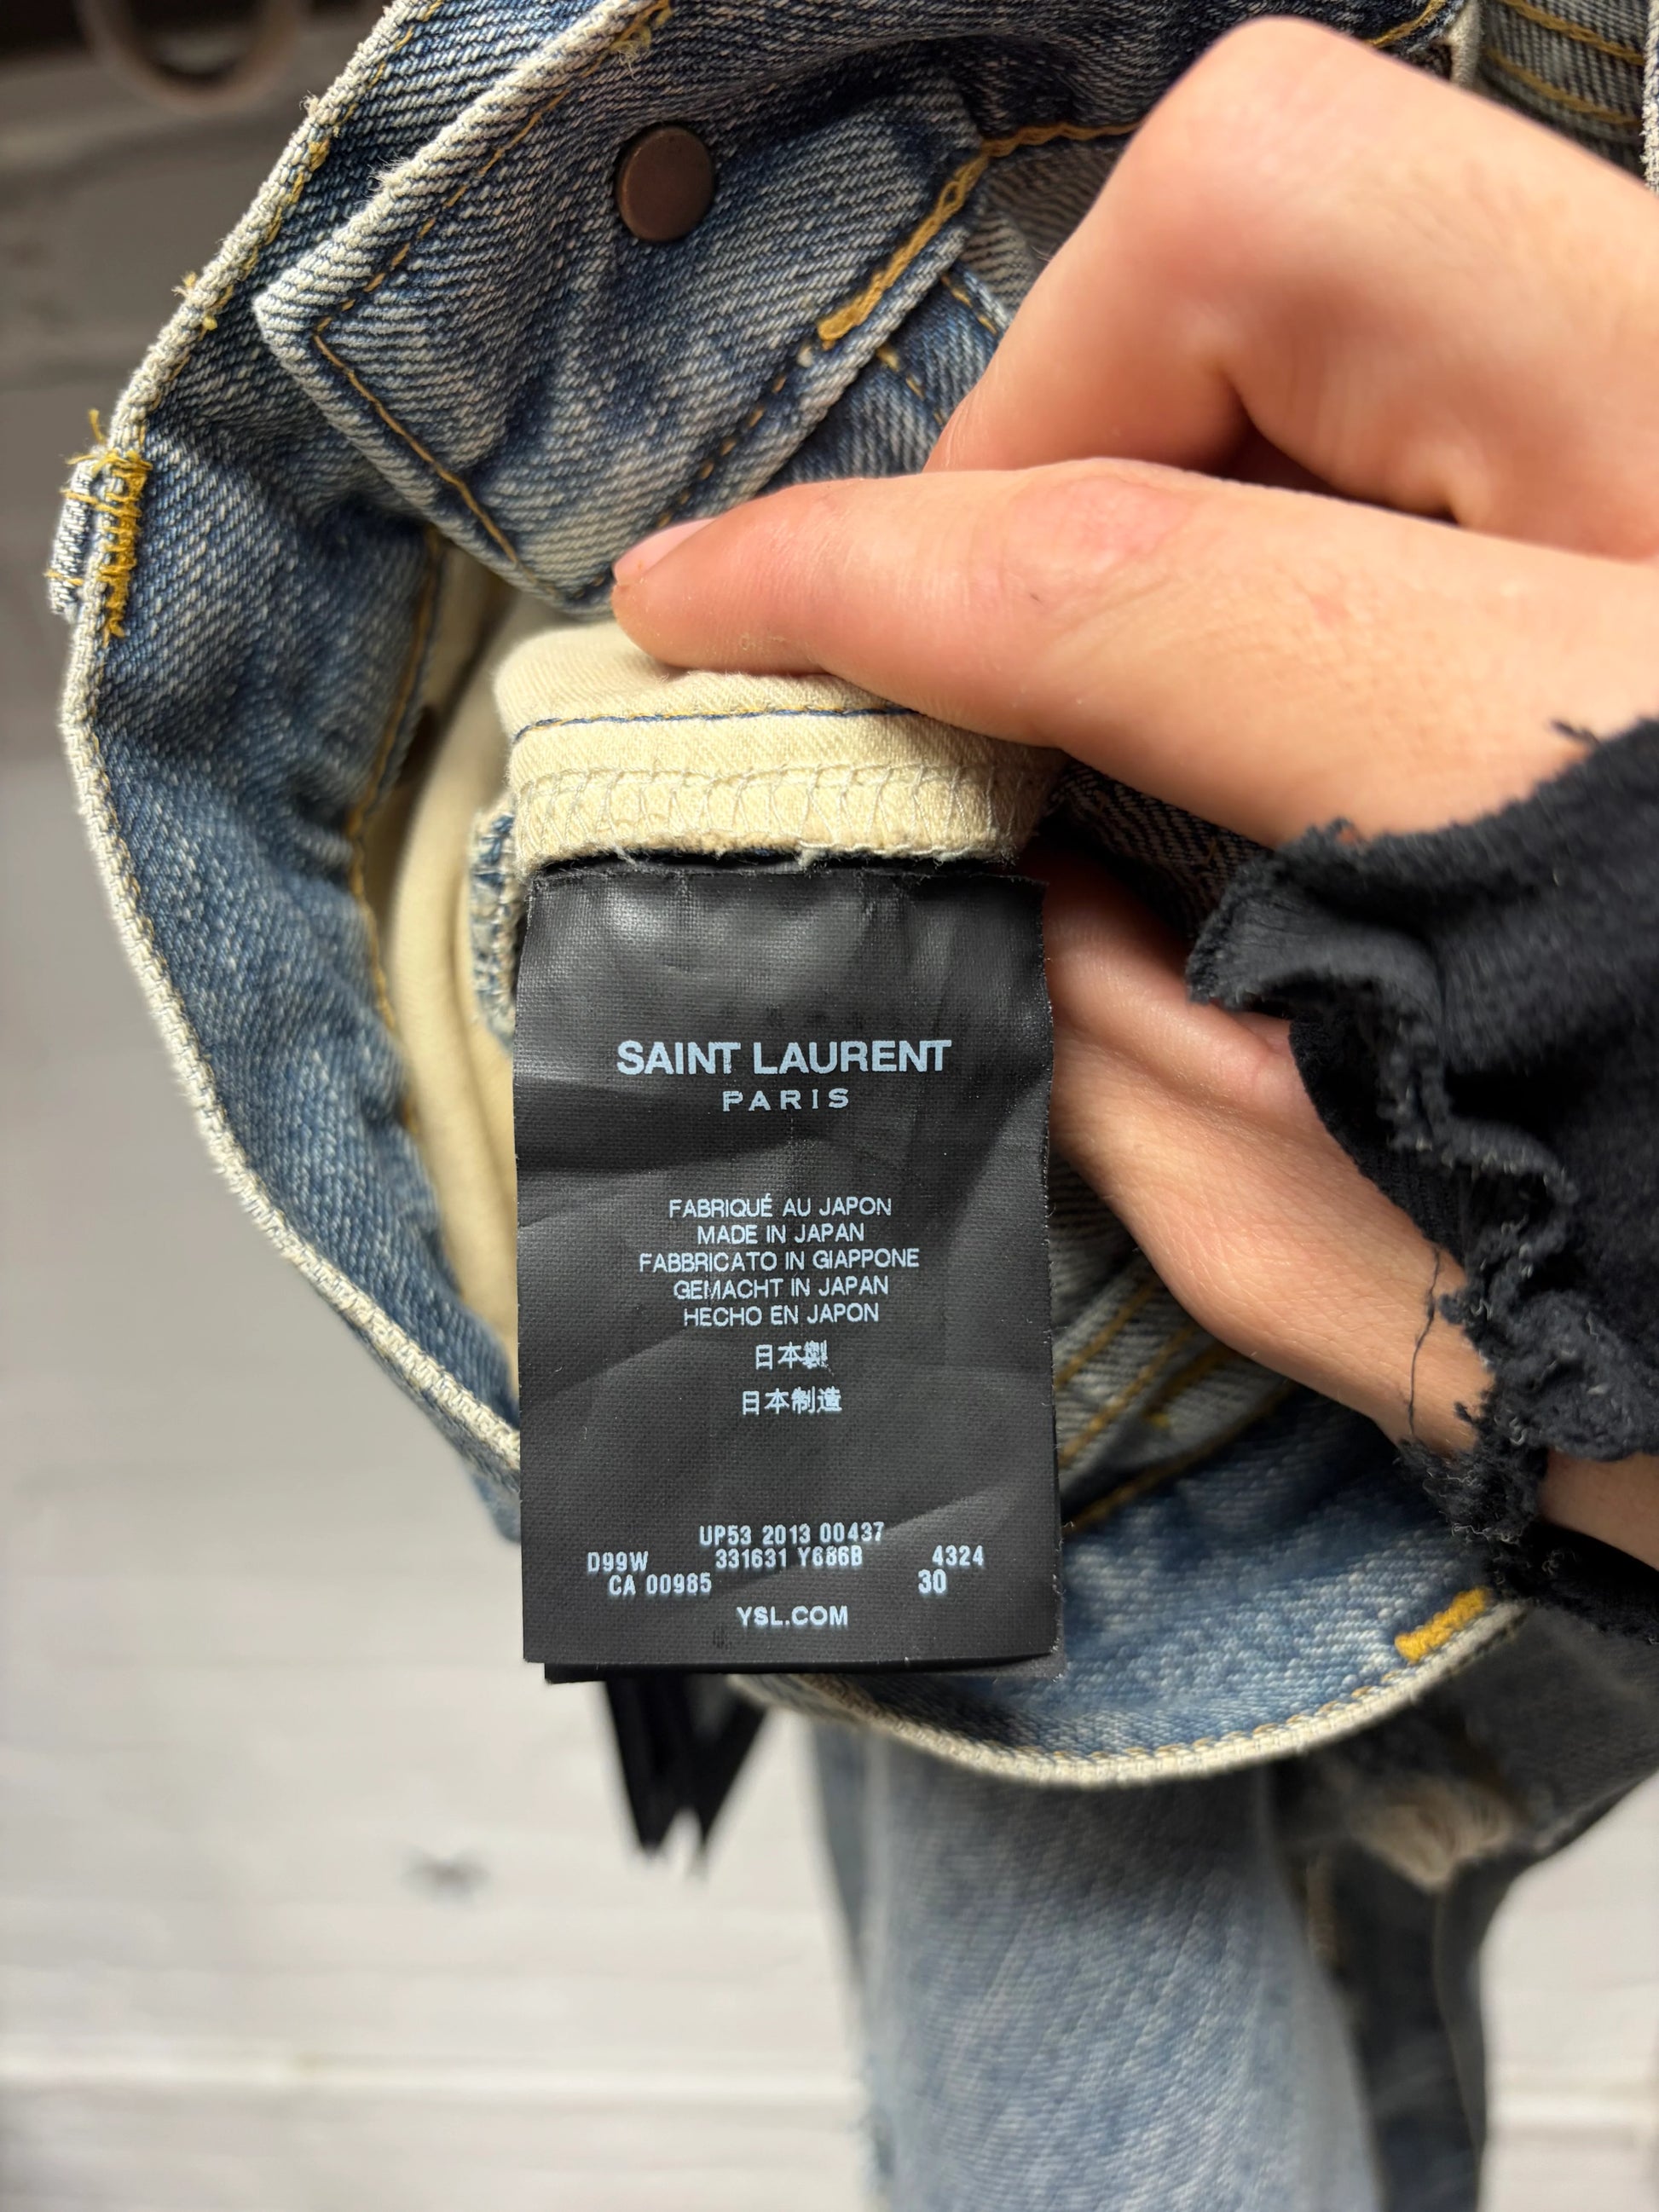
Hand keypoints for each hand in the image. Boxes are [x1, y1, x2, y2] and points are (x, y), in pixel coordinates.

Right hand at [611, 21, 1658, 1566]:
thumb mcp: (1420, 1317)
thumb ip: (1145, 1092)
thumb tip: (997, 880)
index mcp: (1594, 785)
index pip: (1122, 572)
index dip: (849, 582)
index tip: (699, 604)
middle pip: (1282, 201)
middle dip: (1050, 381)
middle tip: (985, 604)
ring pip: (1421, 200)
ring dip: (1202, 383)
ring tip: (1153, 616)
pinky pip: (1535, 335)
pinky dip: (1355, 438)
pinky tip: (1327, 629)